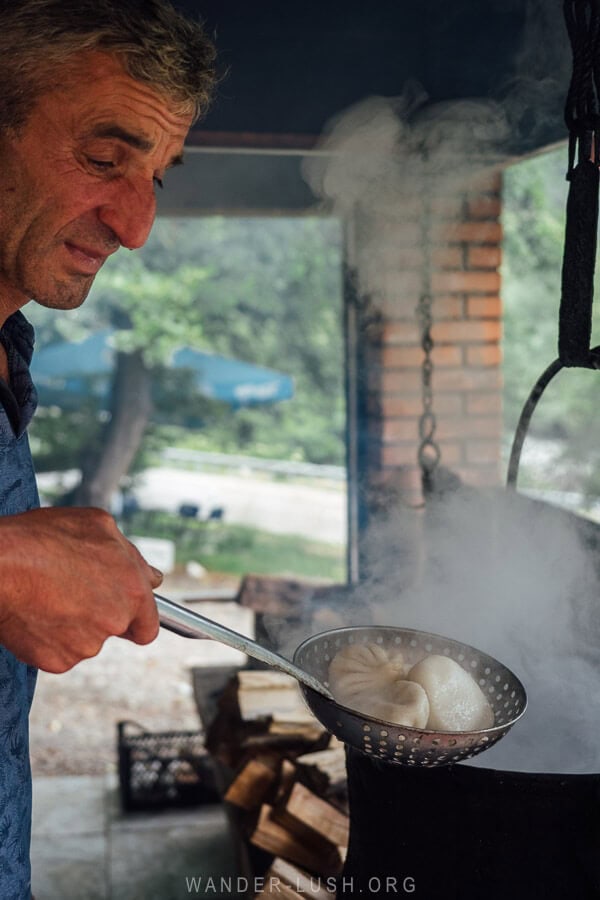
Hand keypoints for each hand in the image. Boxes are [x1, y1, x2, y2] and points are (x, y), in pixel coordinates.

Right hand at [0, 506, 162, 672]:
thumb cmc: (43, 539)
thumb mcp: (99, 526)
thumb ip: (132, 556)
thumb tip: (151, 576)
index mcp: (132, 590)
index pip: (148, 625)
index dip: (136, 620)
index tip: (126, 616)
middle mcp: (114, 621)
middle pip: (114, 629)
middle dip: (98, 614)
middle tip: (71, 591)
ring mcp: (85, 644)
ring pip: (84, 640)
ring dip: (71, 624)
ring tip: (47, 594)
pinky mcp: (56, 661)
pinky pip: (58, 652)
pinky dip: (48, 638)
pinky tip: (35, 612)